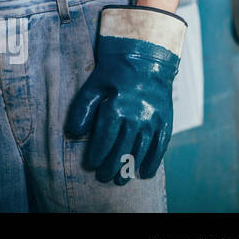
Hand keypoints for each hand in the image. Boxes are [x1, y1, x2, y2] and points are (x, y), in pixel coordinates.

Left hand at [66, 6, 185, 183]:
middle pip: (122, 148)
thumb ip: (82, 110)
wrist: (146, 58)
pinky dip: (154, 161)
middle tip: (103, 178)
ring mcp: (153, 120)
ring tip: (121, 180)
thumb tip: (72, 133)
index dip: (97, 154)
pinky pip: (161, 146)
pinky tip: (146, 173)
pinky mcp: (166, 121)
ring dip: (130, 167)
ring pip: (140, 150)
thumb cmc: (114, 72)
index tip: (91, 165)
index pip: (104, 138)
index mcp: (116, 107)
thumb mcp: (93, 86)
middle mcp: (136, 116)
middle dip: (111, 166)